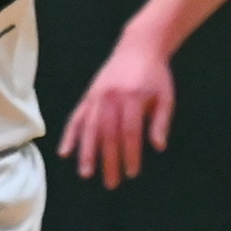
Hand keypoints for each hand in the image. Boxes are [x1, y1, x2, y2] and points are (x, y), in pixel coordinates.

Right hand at [60, 29, 174, 185]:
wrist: (139, 46)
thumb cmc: (156, 74)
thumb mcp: (165, 96)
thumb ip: (160, 122)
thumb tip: (158, 147)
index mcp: (132, 98)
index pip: (129, 133)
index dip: (130, 155)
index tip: (132, 173)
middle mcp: (111, 98)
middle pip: (108, 135)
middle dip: (109, 161)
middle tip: (111, 183)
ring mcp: (97, 96)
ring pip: (90, 129)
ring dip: (87, 153)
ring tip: (86, 174)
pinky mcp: (89, 95)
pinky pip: (77, 118)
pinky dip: (70, 136)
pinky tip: (65, 152)